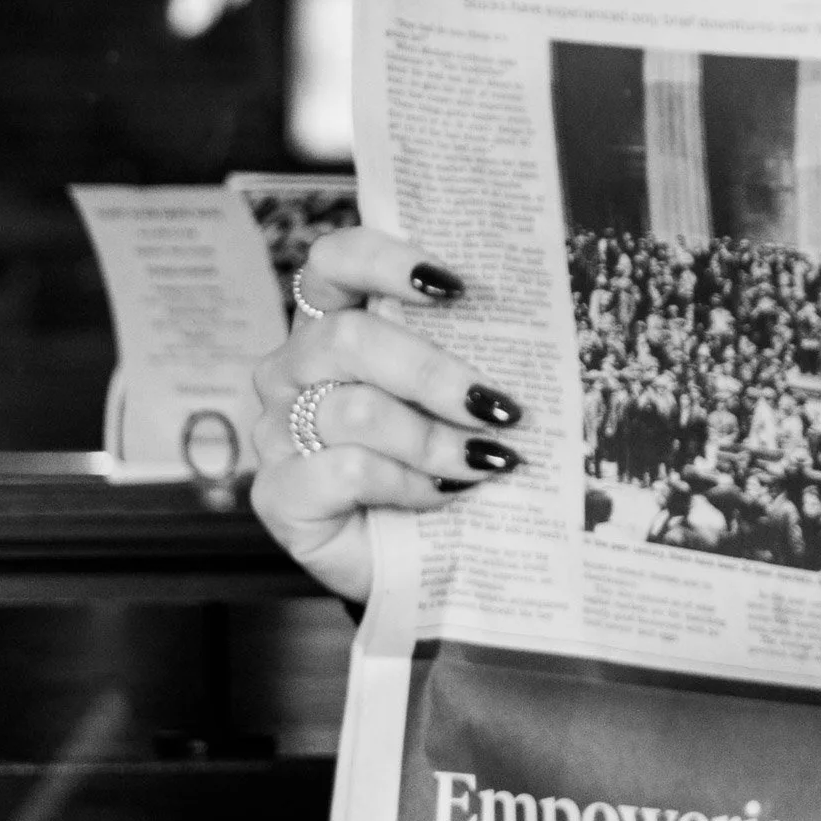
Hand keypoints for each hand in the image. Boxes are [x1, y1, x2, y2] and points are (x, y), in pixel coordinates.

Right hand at [248, 229, 525, 606]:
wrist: (429, 558)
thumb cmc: (448, 459)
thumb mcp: (464, 397)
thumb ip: (476, 350)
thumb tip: (543, 320)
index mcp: (335, 322)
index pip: (334, 262)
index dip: (387, 261)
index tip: (457, 287)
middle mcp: (295, 368)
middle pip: (347, 339)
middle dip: (435, 372)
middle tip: (499, 404)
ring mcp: (277, 430)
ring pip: (354, 411)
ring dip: (434, 438)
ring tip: (490, 460)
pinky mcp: (277, 493)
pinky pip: (343, 471)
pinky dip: (407, 483)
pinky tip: (443, 493)